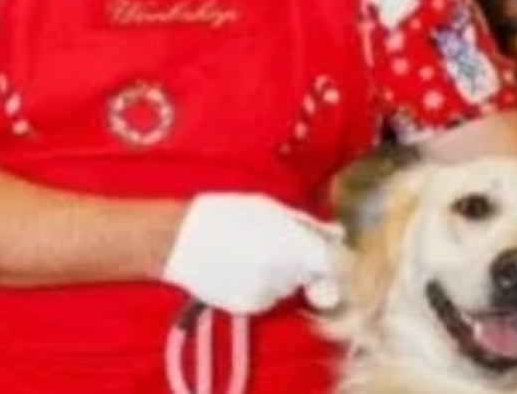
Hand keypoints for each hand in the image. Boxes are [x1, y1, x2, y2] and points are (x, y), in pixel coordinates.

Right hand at [161, 194, 342, 314]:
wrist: (177, 239)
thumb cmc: (224, 213)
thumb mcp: (270, 208)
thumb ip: (309, 225)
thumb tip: (338, 234)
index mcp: (293, 245)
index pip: (338, 264)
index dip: (337, 258)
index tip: (329, 252)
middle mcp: (284, 275)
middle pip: (314, 276)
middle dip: (306, 262)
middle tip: (281, 242)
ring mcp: (266, 295)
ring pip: (290, 286)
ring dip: (284, 273)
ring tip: (255, 252)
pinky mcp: (248, 308)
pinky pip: (268, 297)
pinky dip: (263, 285)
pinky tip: (242, 268)